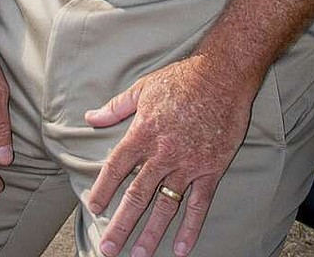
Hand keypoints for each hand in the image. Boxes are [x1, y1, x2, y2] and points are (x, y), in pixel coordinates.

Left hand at [85, 55, 254, 256]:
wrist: (222, 75)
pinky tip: (181, 248)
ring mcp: (188, 163)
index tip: (93, 207)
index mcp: (143, 132)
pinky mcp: (211, 169)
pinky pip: (199, 204)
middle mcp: (163, 152)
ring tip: (138, 255)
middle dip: (121, 224)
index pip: (116, 166)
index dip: (103, 188)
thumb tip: (91, 117)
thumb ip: (116, 107)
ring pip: (165, 204)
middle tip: (108, 248)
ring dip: (150, 232)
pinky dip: (190, 228)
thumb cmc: (182, 79)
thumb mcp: (144, 87)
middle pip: (138, 194)